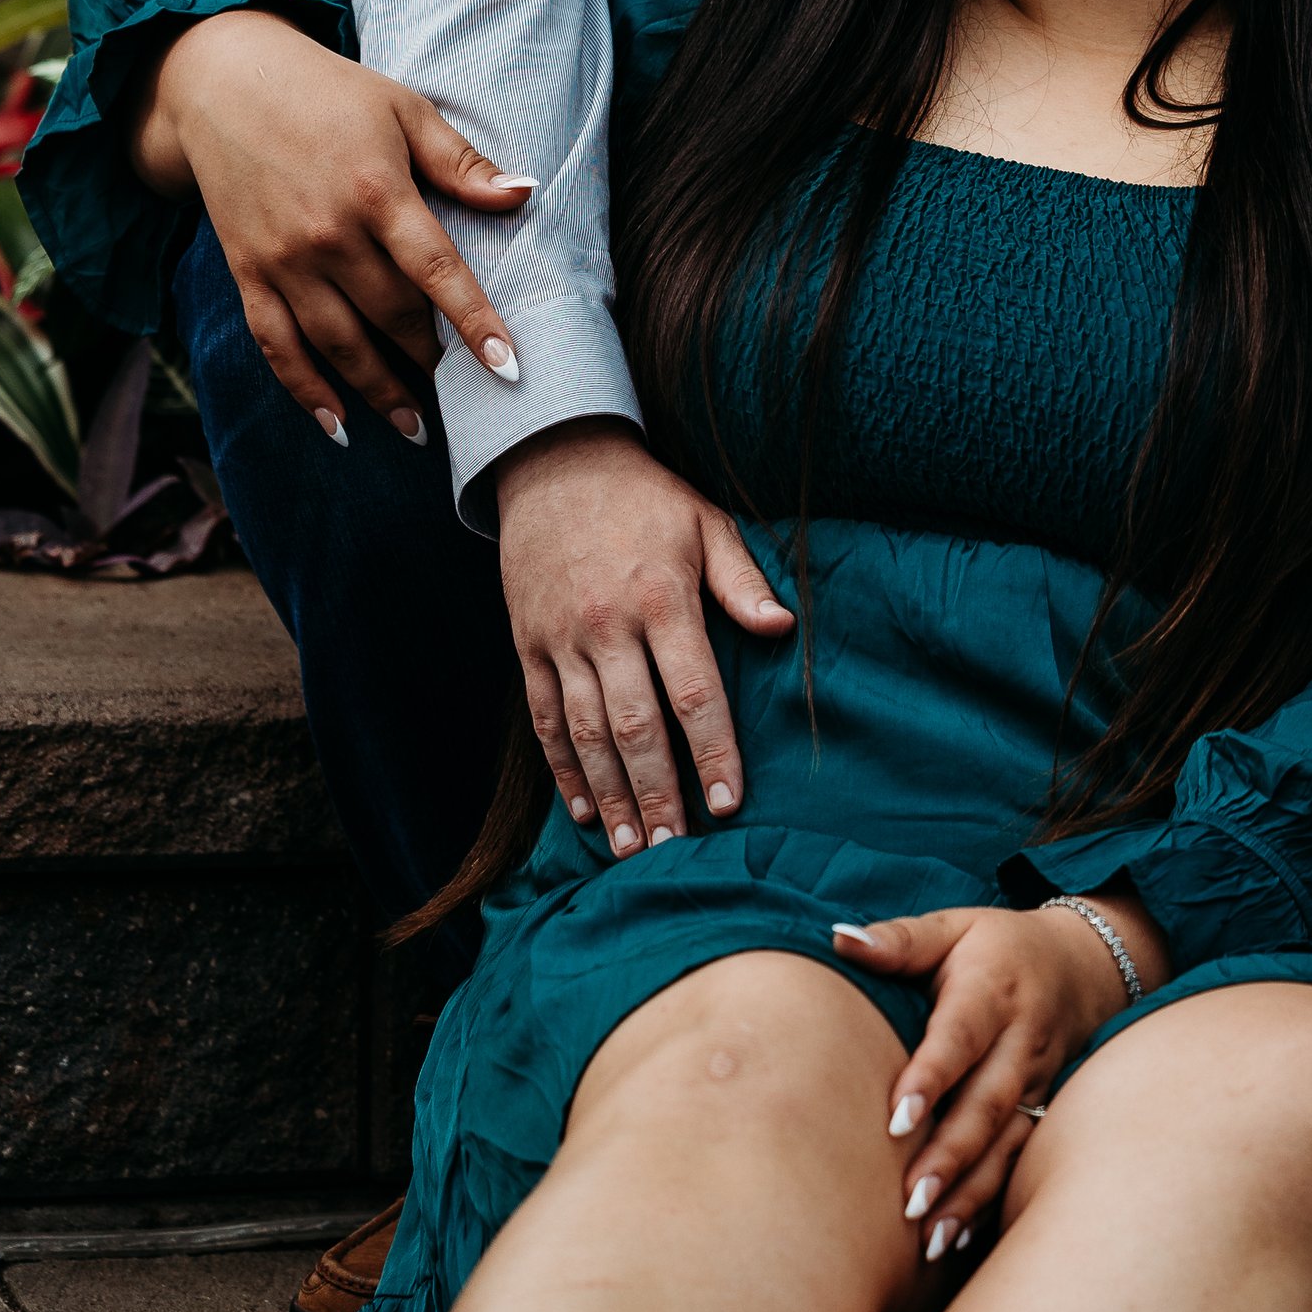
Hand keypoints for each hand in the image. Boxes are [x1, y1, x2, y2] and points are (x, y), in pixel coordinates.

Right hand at [133, 7, 530, 445]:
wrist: (223, 83)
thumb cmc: (329, 93)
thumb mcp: (403, 109)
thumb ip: (461, 163)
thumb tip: (525, 193)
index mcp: (375, 190)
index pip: (436, 270)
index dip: (474, 322)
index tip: (509, 368)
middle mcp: (327, 234)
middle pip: (390, 316)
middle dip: (432, 361)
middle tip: (471, 399)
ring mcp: (282, 259)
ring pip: (337, 344)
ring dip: (379, 392)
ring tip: (417, 428)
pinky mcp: (246, 272)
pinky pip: (276, 344)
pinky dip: (304, 389)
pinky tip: (338, 424)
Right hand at [495, 420, 795, 851]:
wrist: (555, 463)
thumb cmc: (646, 499)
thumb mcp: (706, 522)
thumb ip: (742, 580)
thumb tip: (782, 629)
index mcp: (662, 598)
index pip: (693, 692)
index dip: (713, 752)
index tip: (728, 803)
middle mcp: (608, 625)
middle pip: (636, 727)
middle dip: (658, 793)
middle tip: (676, 848)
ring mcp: (561, 639)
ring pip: (586, 733)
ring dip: (611, 794)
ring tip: (632, 847)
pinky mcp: (528, 644)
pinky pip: (544, 718)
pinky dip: (562, 769)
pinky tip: (584, 809)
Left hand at [834, 893, 1168, 1257]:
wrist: (1084, 964)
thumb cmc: (999, 946)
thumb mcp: (954, 927)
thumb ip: (900, 940)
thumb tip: (838, 939)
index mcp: (993, 989)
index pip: (961, 1036)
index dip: (932, 1077)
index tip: (897, 1122)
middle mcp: (1021, 1041)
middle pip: (987, 1103)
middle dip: (950, 1156)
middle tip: (909, 1202)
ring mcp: (1037, 1081)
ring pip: (1006, 1143)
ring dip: (970, 1192)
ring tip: (930, 1237)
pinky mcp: (1042, 1111)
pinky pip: (1018, 1161)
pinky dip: (990, 1203)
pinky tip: (958, 1240)